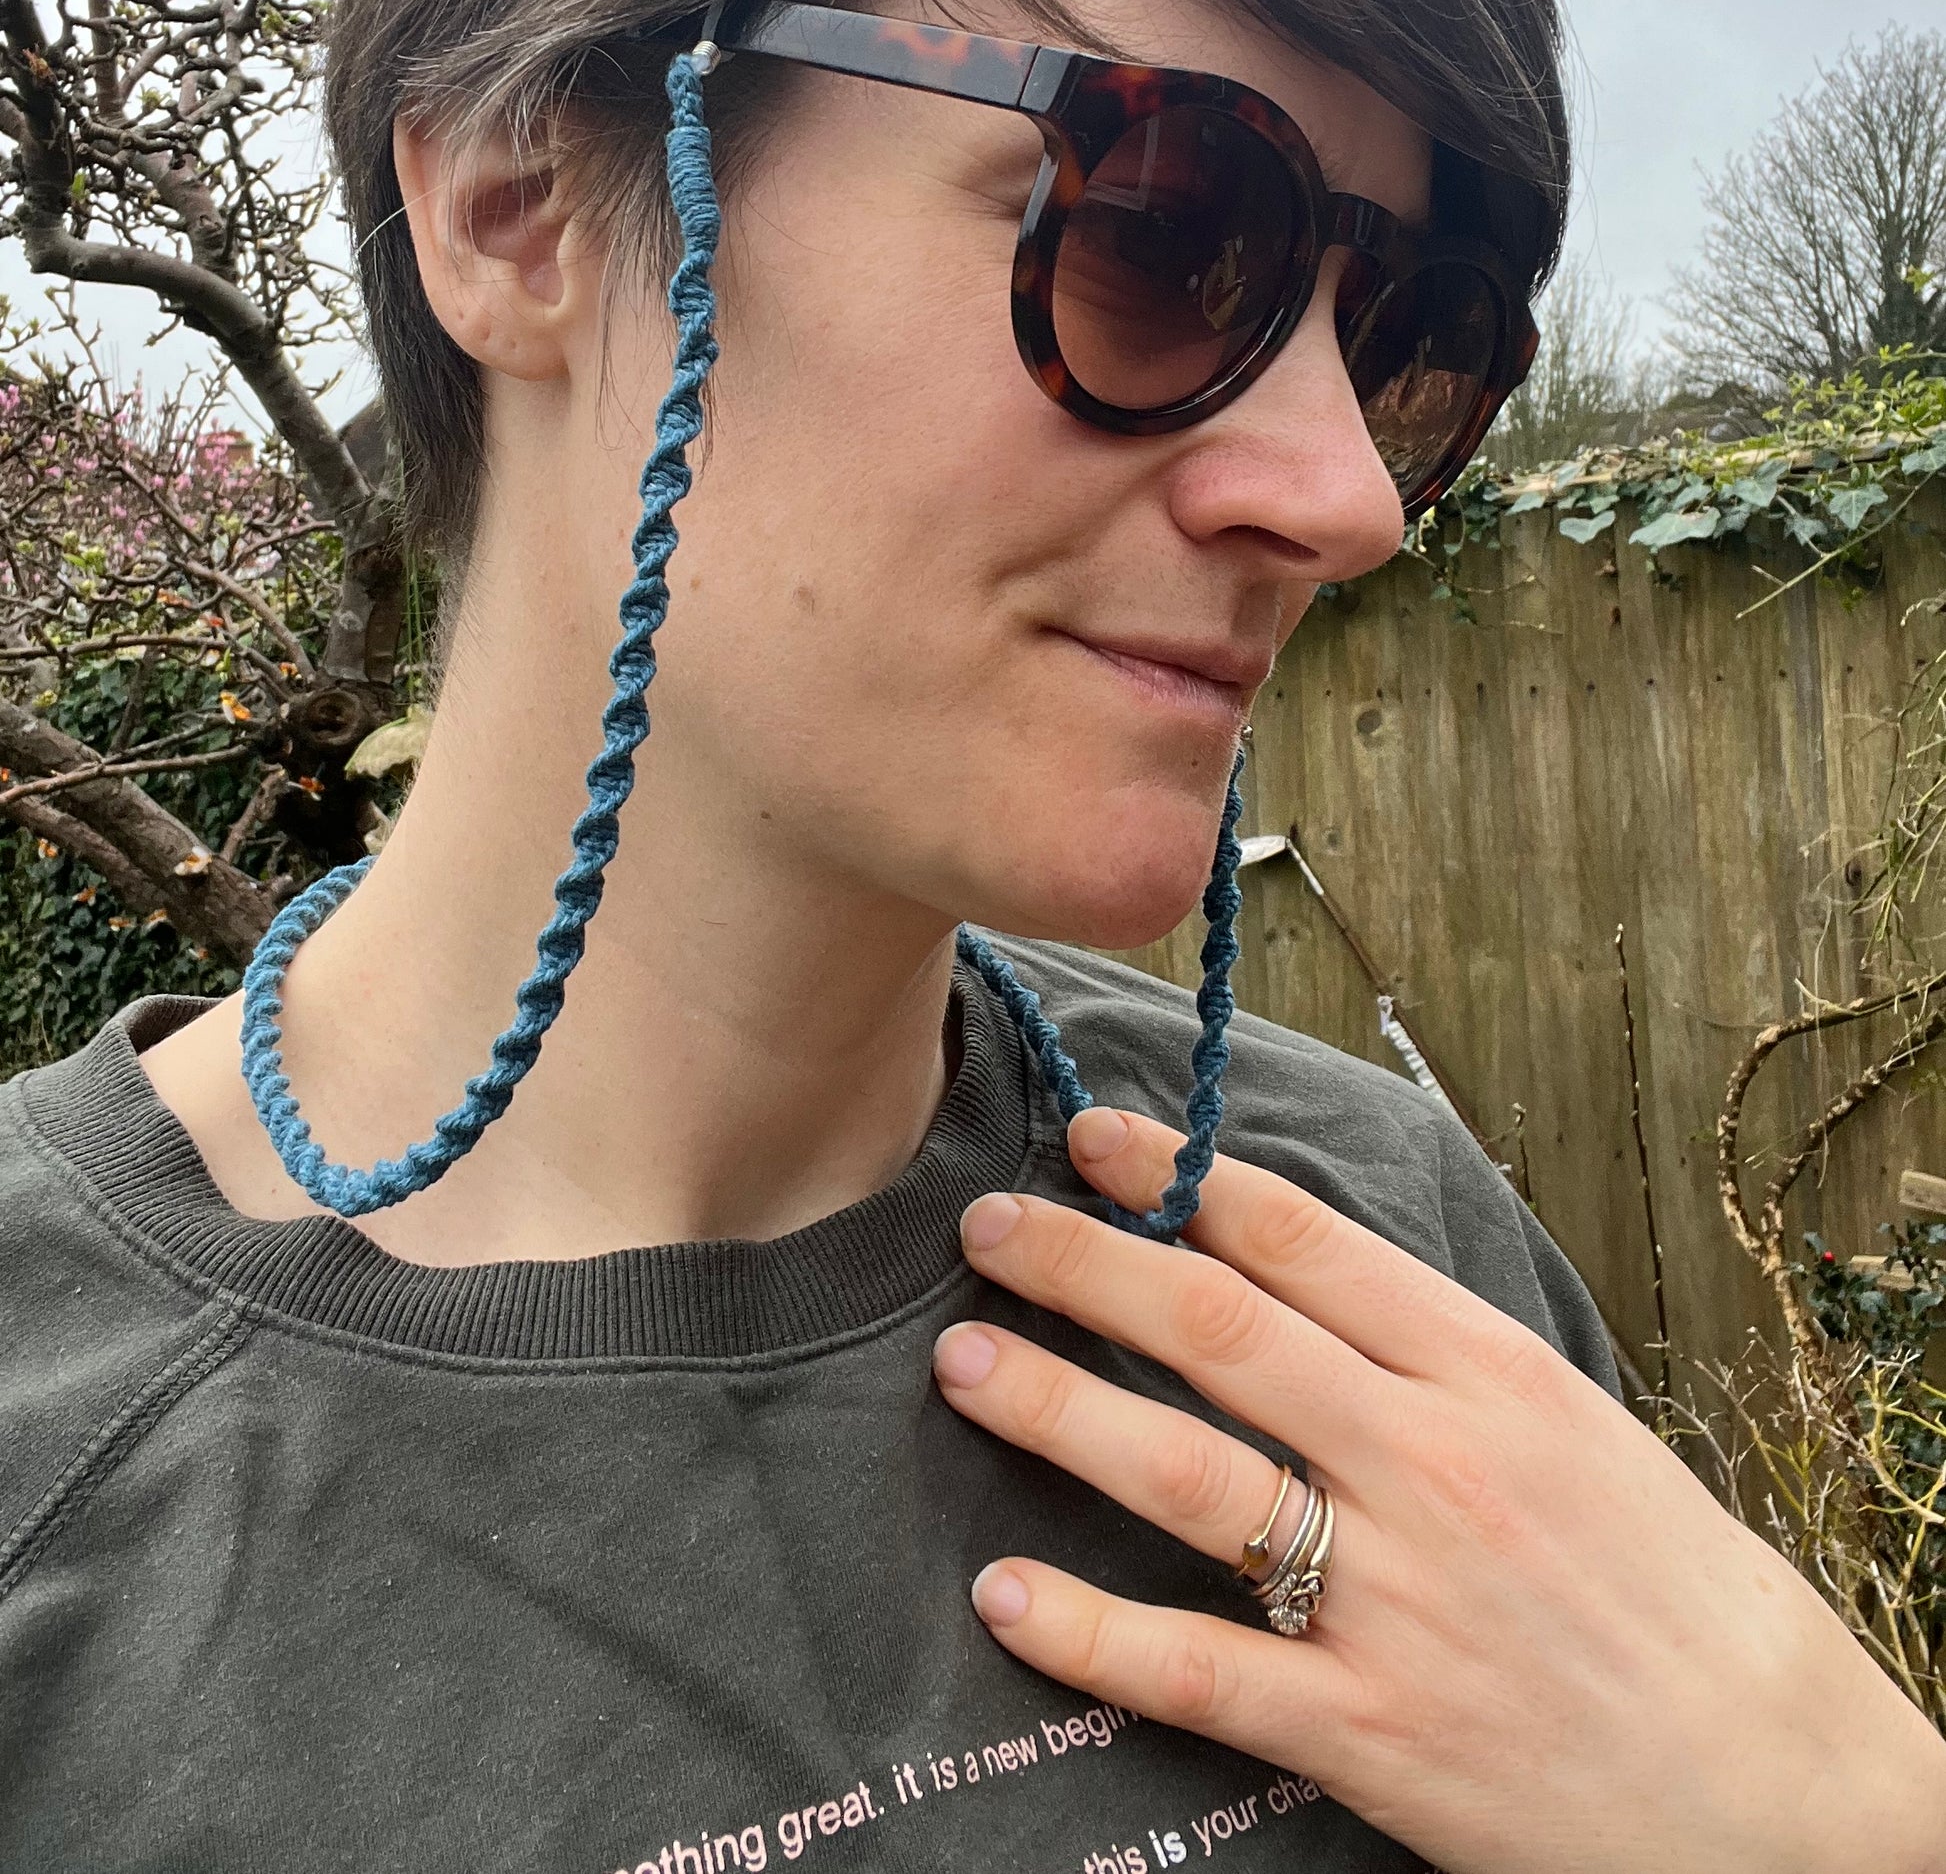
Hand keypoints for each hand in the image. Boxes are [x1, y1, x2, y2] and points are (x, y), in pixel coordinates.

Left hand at [931, 1105, 1945, 1873]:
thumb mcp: (1572, 1425)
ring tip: (963, 1363)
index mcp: (1491, 1376)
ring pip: (1189, 1479)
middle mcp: (1434, 1467)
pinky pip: (1198, 1670)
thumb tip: (1295, 1265)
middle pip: (1221, 1335)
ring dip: (1058, 1411)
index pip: (1306, 1246)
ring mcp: (1397, 1601)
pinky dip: (1090, 1632)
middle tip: (988, 1226)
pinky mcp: (1369, 1732)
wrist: (1779, 1791)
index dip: (1182, 1180)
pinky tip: (1005, 1593)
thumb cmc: (1673, 1593)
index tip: (1095, 1137)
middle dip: (1087, 1266)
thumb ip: (1435, 1352)